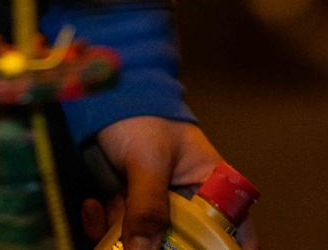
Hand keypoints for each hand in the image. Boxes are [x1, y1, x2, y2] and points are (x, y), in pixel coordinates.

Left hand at [82, 118, 253, 249]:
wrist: (101, 94)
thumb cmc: (142, 116)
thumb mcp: (149, 159)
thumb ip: (148, 207)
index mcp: (212, 189)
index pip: (234, 235)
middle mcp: (187, 206)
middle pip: (186, 248)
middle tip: (140, 248)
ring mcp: (156, 209)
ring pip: (147, 246)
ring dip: (124, 244)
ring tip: (108, 225)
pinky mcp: (128, 208)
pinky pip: (118, 234)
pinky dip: (102, 229)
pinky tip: (93, 206)